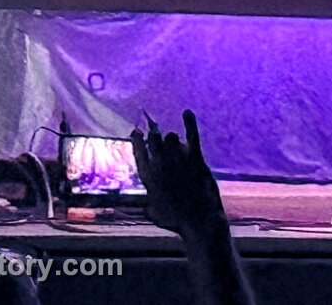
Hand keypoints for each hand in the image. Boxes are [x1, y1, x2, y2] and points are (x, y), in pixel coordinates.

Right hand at [131, 109, 226, 236]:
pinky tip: (187, 112)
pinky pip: (191, 134)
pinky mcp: (195, 158)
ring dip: (172, 140)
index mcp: (148, 177)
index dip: (137, 140)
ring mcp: (177, 159)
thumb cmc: (176, 220)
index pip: (138, 151)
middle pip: (153, 139)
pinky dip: (190, 122)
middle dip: (154, 136)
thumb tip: (133, 207)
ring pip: (171, 137)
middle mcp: (160, 164)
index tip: (136, 132)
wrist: (198, 220)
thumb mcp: (154, 212)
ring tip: (175, 145)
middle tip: (156, 134)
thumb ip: (144, 204)